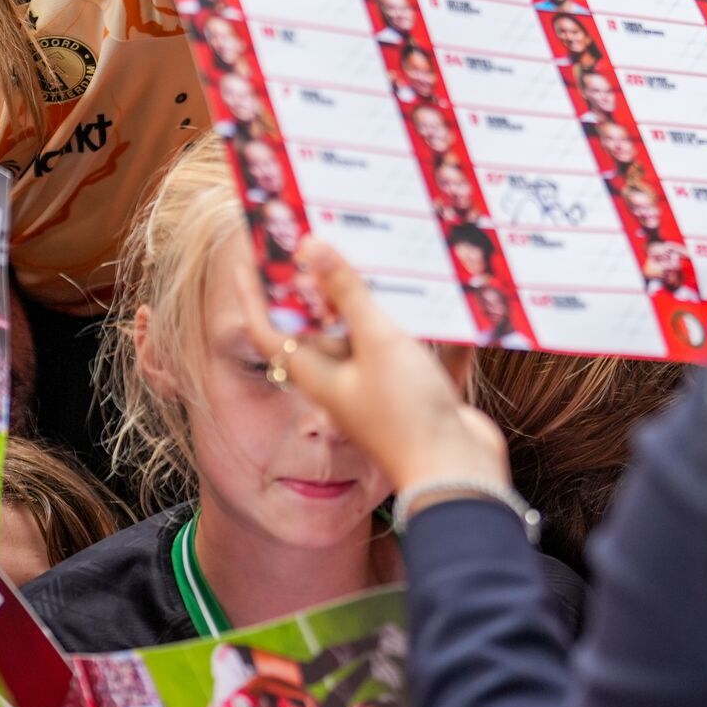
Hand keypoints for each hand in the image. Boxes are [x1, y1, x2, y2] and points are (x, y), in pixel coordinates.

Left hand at [240, 238, 510, 492]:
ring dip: (362, 293)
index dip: (254, 290)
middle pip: (315, 322)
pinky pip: (397, 341)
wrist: (457, 470)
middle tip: (314, 235)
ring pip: (359, 328)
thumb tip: (309, 248)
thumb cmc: (407, 412)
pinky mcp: (407, 385)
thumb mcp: (377, 342)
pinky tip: (422, 288)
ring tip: (369, 247)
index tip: (249, 252)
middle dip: (312, 280)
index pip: (267, 327)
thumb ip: (347, 293)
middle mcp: (338, 377)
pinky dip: (404, 315)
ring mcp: (373, 382)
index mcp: (315, 372)